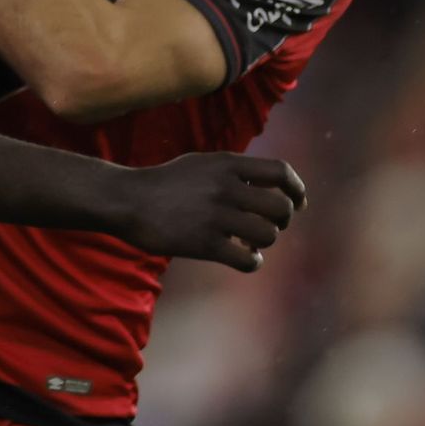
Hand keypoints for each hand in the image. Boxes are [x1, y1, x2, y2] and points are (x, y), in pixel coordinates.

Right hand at [121, 153, 306, 271]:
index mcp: (226, 164)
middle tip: (268, 226)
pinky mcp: (205, 244)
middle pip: (280, 208)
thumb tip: (270, 184)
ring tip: (248, 242)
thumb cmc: (164, 183)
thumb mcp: (199, 163)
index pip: (280, 171)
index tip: (297, 203)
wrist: (127, 201)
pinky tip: (242, 257)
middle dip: (282, 221)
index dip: (297, 189)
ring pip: (267, 235)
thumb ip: (233, 171)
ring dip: (263, 242)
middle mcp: (225, 188)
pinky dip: (252, 261)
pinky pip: (248, 260)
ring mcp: (215, 216)